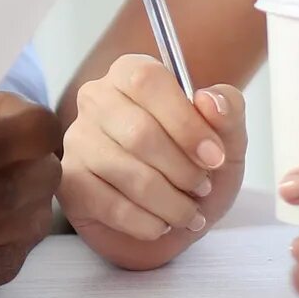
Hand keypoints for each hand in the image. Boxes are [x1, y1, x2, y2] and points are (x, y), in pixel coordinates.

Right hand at [58, 56, 247, 270]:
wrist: (172, 216)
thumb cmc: (194, 167)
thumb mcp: (226, 138)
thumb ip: (228, 110)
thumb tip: (209, 101)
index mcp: (131, 73)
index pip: (148, 81)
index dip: (186, 122)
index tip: (214, 157)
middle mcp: (97, 99)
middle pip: (138, 132)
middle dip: (182, 170)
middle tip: (203, 188)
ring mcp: (78, 140)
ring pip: (128, 175)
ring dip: (170, 203)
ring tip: (188, 213)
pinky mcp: (70, 182)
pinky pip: (111, 206)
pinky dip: (148, 223)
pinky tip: (162, 224)